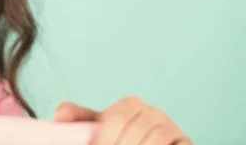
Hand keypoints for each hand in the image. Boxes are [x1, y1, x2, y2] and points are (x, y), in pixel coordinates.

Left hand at [54, 96, 191, 144]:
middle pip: (135, 131)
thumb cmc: (121, 137)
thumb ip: (81, 119)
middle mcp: (154, 112)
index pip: (116, 118)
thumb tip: (59, 114)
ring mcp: (172, 128)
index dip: (104, 139)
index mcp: (131, 104)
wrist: (143, 143)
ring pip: (155, 140)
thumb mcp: (101, 127)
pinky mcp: (186, 142)